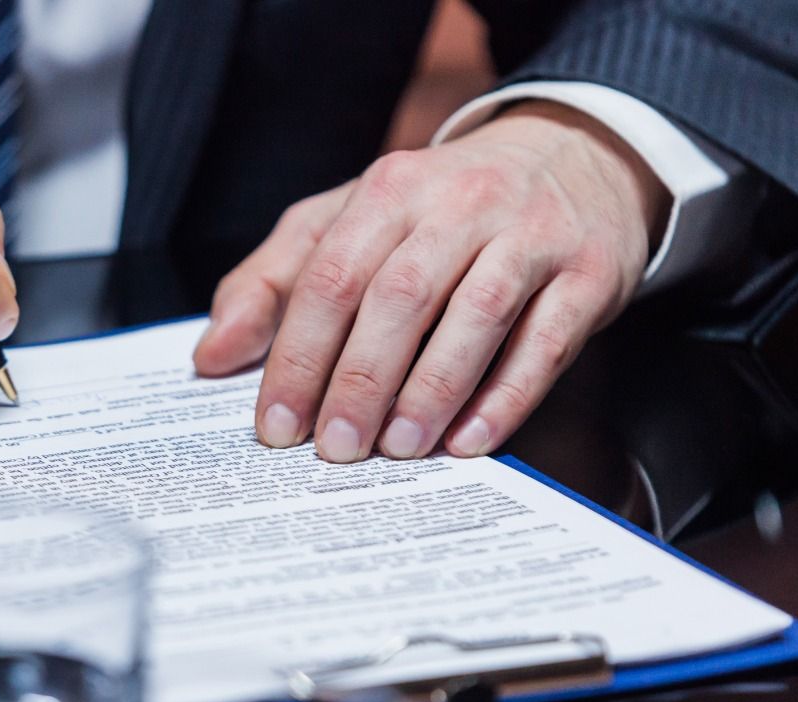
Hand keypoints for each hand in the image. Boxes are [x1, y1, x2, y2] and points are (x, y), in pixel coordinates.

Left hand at [193, 101, 667, 460]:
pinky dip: (506, 395)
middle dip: (360, 380)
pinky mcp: (588, 272)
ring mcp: (530, 234)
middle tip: (335, 449)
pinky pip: (546, 340)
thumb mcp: (349, 223)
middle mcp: (460, 203)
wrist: (573, 156)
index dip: (298, 356)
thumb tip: (210, 358)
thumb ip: (273, 283)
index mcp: (388, 190)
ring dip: (431, 389)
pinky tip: (471, 440)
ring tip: (398, 449)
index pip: (330, 277)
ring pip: (477, 313)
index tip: (277, 426)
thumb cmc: (441, 210)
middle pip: (399, 296)